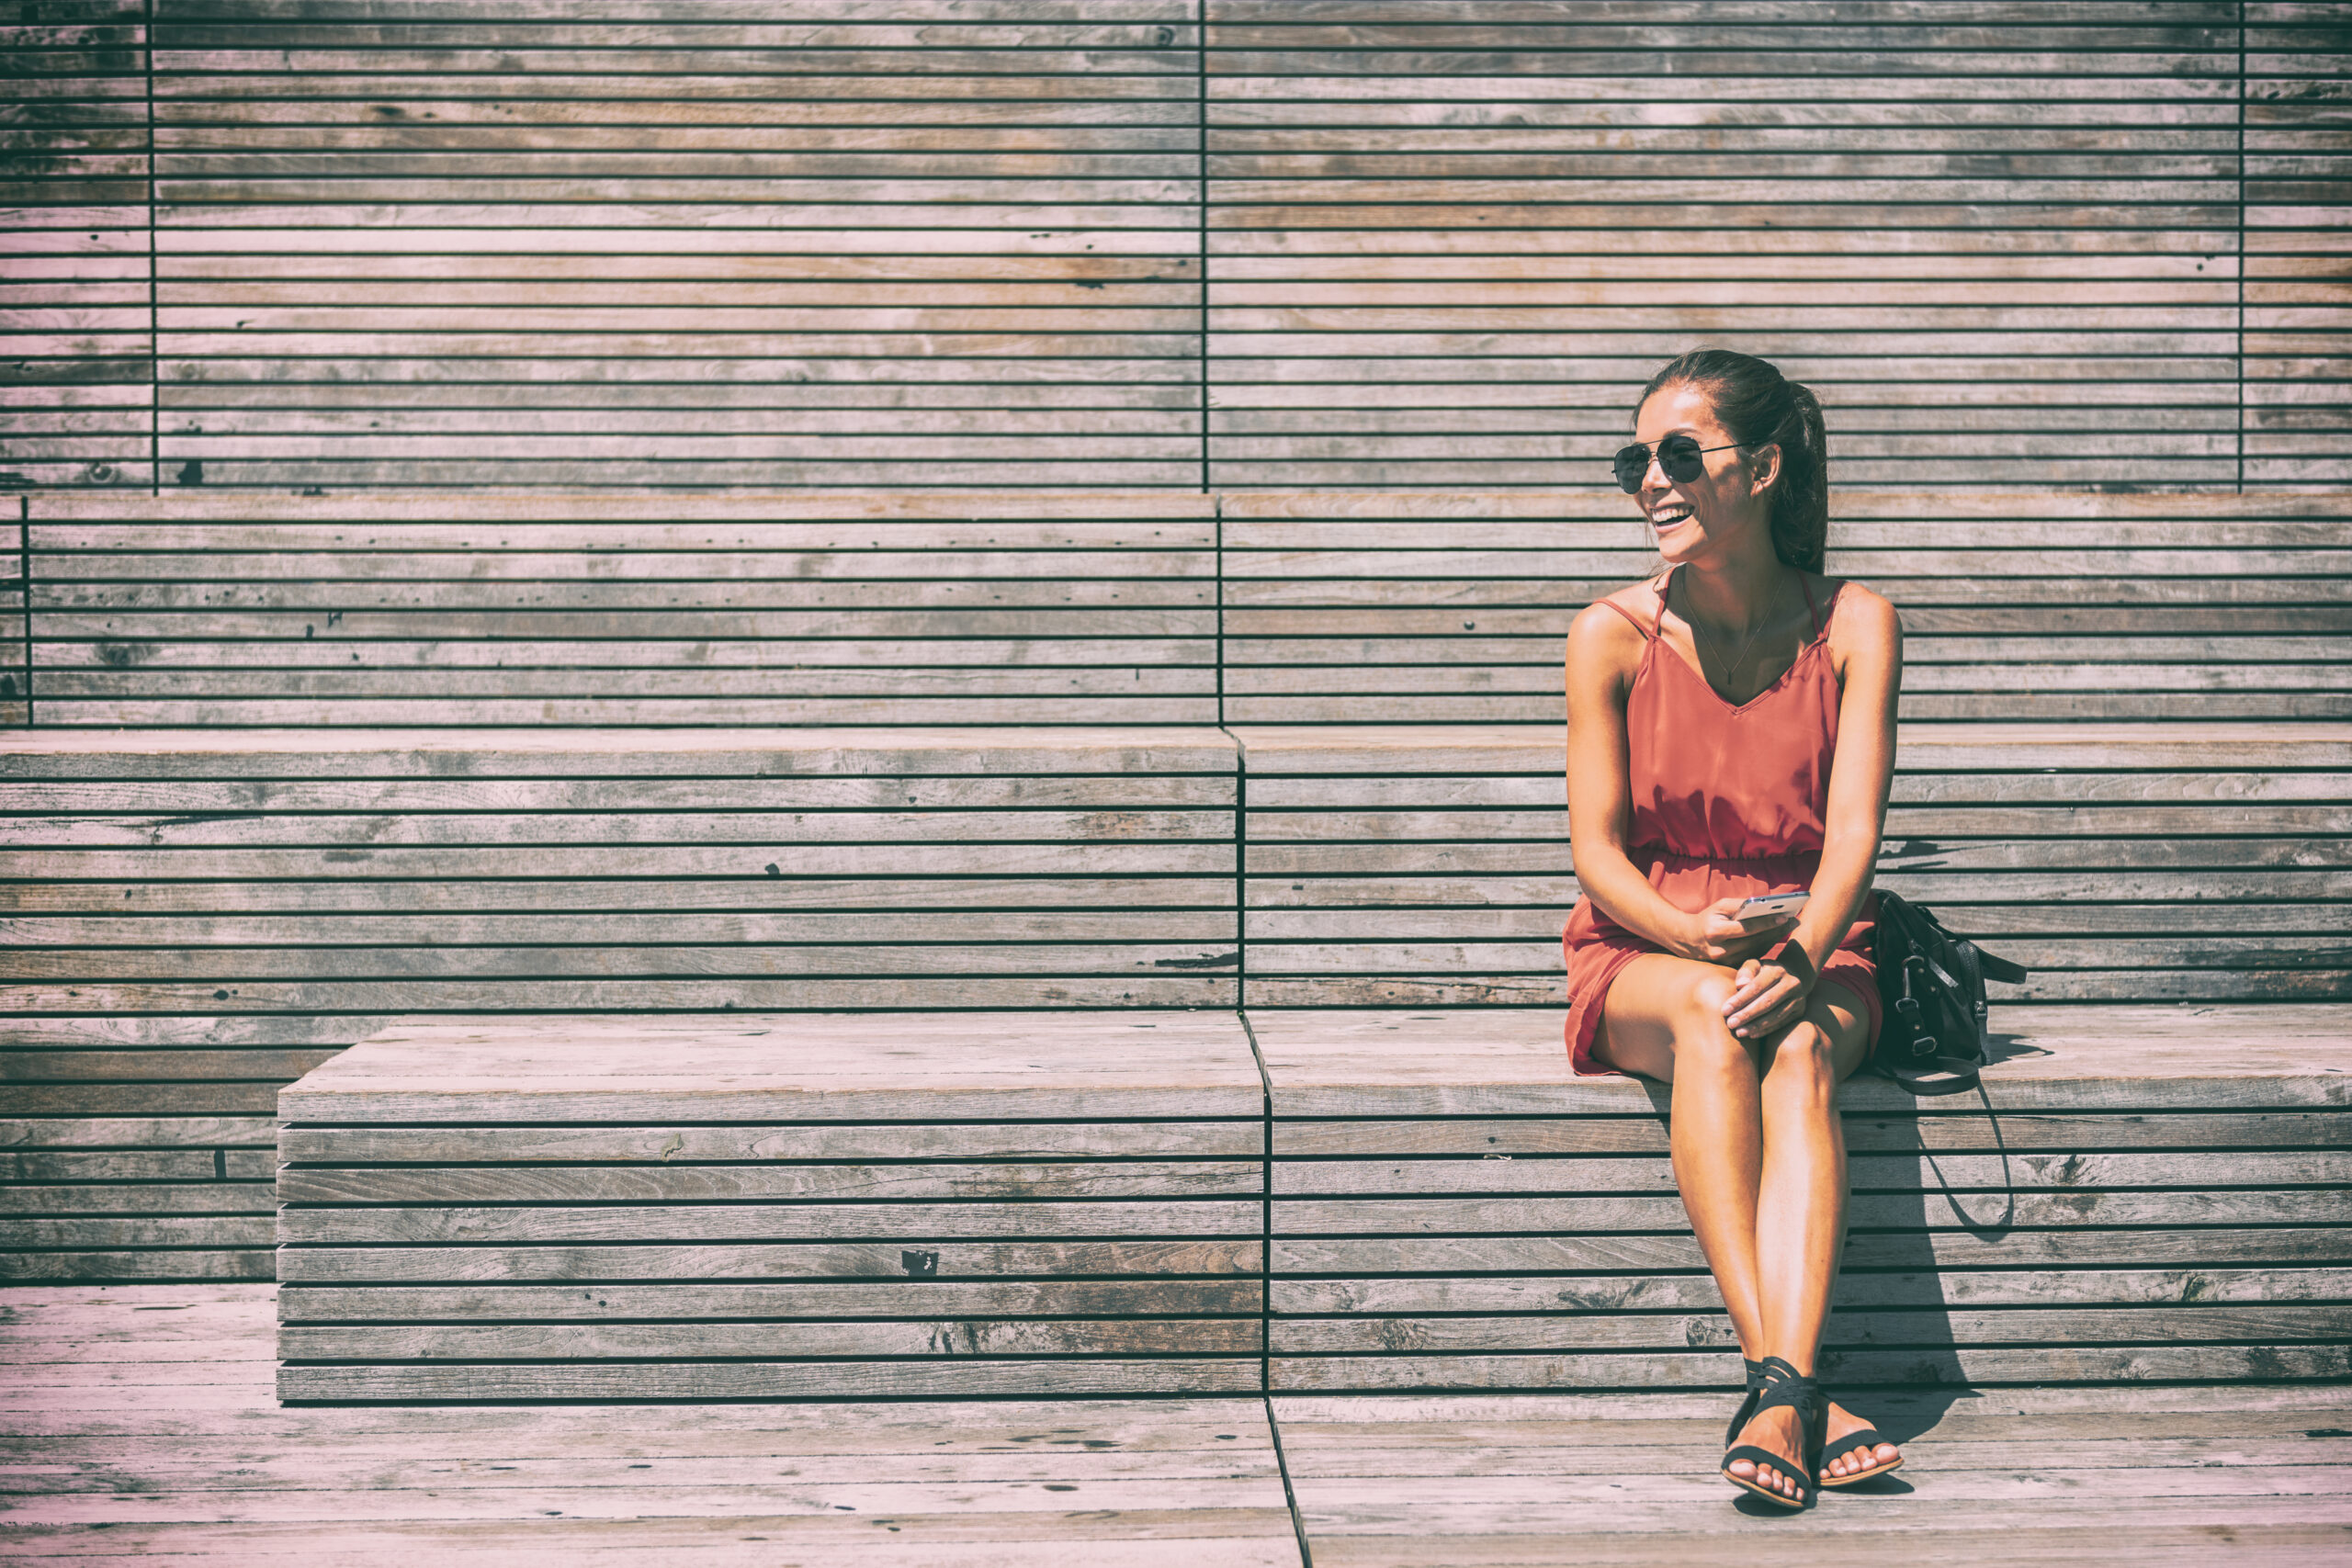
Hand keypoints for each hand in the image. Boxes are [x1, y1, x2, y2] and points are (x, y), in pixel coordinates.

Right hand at [1679, 895, 1797, 965]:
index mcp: (1715, 932)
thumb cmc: (1707, 918)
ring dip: (1774, 938)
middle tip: (1795, 921)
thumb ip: (1741, 905)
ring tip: (1788, 927)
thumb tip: (1765, 904)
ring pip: (1756, 949)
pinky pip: (1752, 955)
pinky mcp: (1729, 967)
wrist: (1686, 939)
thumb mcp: (1719, 906)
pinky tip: (1776, 936)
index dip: (1768, 922)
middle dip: (1776, 930)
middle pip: (1756, 940)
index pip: (1748, 927)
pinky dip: (1765, 945)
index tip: (1786, 917)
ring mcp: (1725, 962)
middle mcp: (1720, 950)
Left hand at [1724, 957, 1812, 1039]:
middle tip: (1730, 1024)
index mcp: (1777, 971)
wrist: (1792, 977)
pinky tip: (1752, 1035)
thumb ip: (1745, 972)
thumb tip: (1740, 985)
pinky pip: (1781, 1023)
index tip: (1725, 1010)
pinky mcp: (1800, 1012)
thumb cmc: (1764, 972)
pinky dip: (1766, 1030)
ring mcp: (1798, 999)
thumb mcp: (1754, 965)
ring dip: (1755, 1026)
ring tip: (1739, 1032)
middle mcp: (1791, 984)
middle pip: (1767, 1002)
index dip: (1740, 1000)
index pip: (1756, 987)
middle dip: (1747, 1015)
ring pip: (1775, 1015)